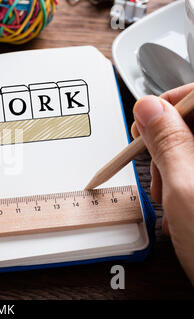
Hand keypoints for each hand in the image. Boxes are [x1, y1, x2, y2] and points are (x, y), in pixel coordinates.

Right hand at [131, 83, 193, 284]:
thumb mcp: (186, 190)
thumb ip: (166, 142)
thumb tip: (148, 107)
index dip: (172, 101)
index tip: (147, 120)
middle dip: (168, 142)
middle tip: (155, 165)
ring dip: (173, 166)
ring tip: (166, 195)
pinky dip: (183, 181)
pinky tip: (179, 203)